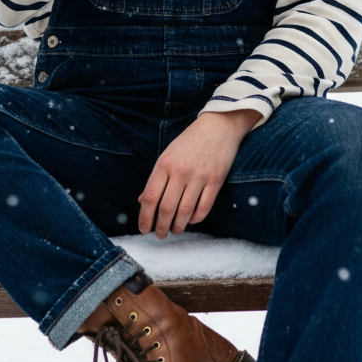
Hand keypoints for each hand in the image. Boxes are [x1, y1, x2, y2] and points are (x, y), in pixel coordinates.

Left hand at [138, 108, 261, 238]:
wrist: (218, 126)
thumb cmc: (189, 142)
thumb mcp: (167, 155)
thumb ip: (156, 179)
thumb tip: (143, 201)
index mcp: (164, 164)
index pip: (150, 197)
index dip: (145, 217)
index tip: (144, 229)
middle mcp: (180, 171)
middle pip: (166, 208)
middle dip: (161, 226)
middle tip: (160, 235)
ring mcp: (199, 176)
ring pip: (185, 211)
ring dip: (178, 226)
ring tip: (175, 230)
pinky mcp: (216, 180)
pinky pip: (204, 207)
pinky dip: (196, 218)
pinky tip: (191, 220)